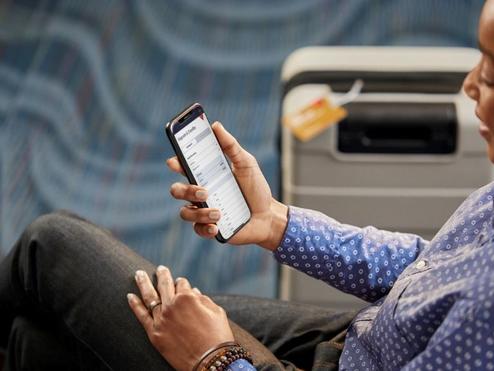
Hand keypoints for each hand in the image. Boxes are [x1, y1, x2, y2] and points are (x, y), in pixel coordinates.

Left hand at [127, 266, 233, 370]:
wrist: (210, 362)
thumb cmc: (217, 336)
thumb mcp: (216, 311)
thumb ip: (202, 299)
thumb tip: (194, 291)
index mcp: (187, 297)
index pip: (182, 284)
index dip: (184, 284)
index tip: (183, 284)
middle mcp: (171, 305)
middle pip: (164, 285)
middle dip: (162, 275)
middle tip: (159, 269)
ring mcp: (161, 319)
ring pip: (150, 297)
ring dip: (143, 283)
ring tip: (138, 274)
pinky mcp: (154, 333)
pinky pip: (141, 316)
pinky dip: (135, 305)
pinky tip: (130, 296)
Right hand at [167, 122, 287, 249]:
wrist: (269, 215)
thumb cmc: (256, 188)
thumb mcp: (246, 164)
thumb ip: (231, 146)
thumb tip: (216, 125)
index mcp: (206, 175)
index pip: (183, 168)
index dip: (175, 164)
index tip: (174, 162)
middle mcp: (201, 193)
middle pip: (177, 191)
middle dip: (185, 191)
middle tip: (204, 191)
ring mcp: (203, 211)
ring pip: (185, 213)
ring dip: (199, 213)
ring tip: (218, 212)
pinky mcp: (210, 228)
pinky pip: (197, 230)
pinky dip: (205, 228)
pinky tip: (217, 226)